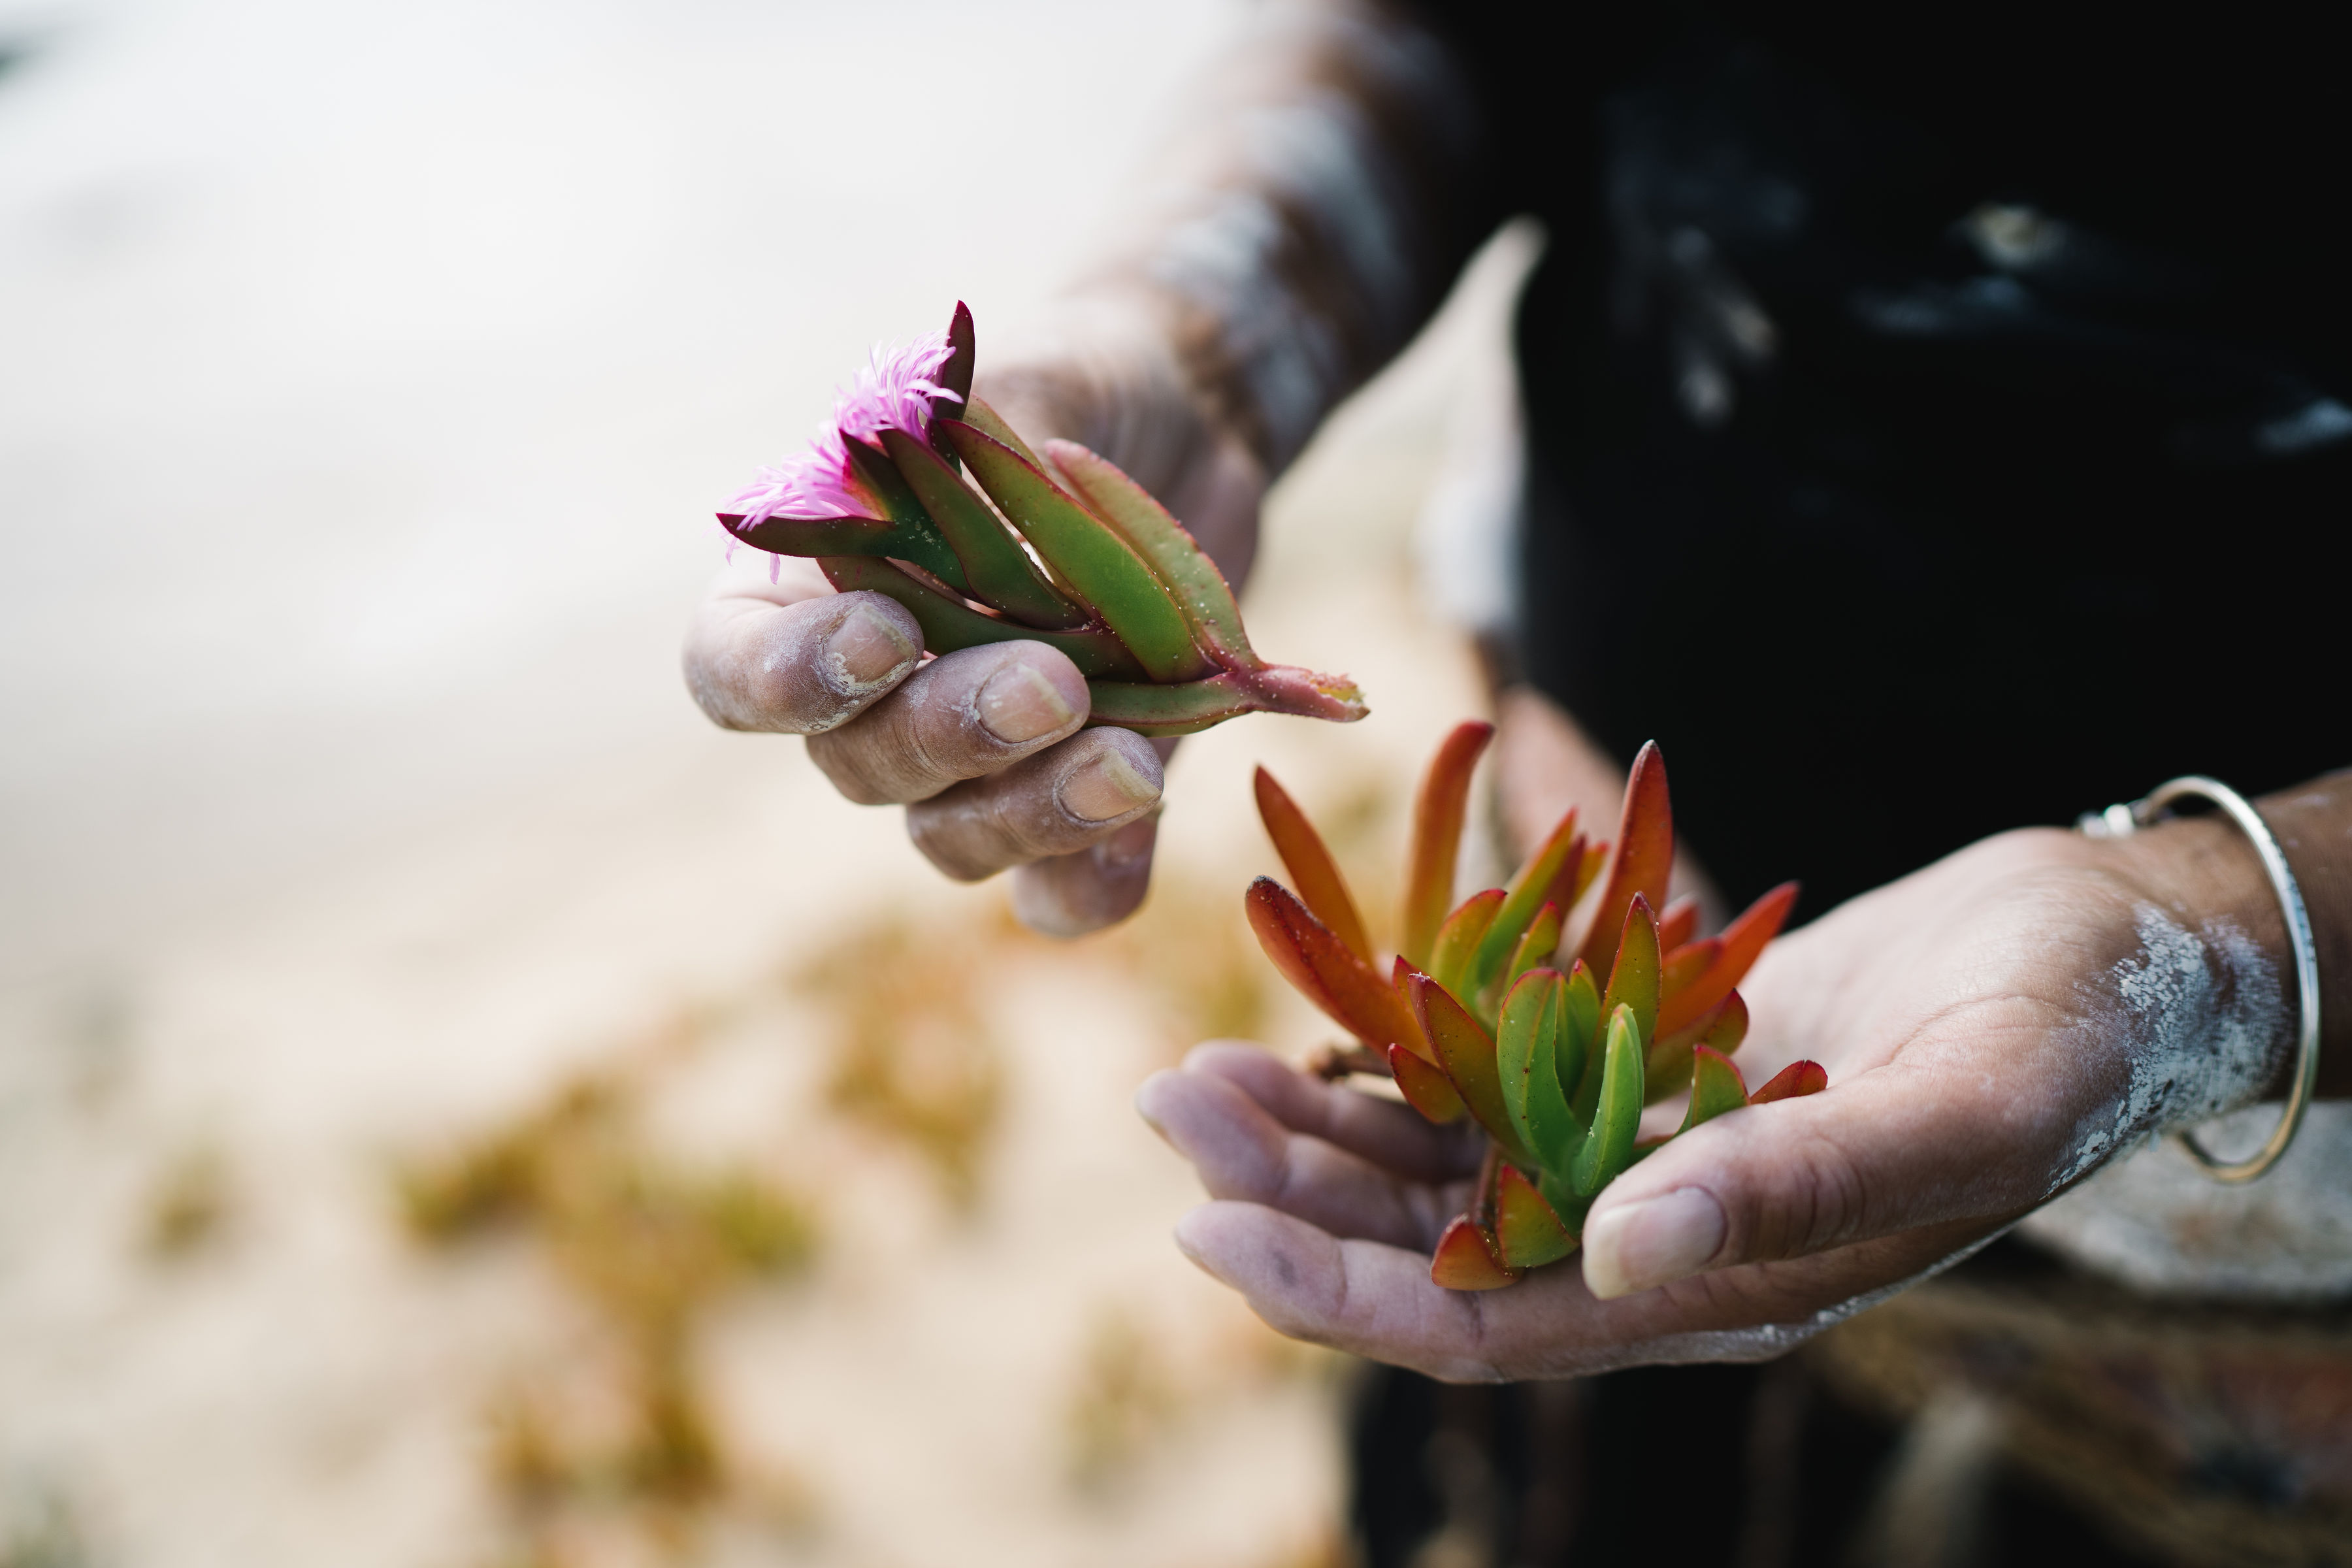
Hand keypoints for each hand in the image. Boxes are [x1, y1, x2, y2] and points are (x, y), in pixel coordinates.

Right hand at [683, 339, 1265, 934]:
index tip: (883, 636)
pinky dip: (1096, 876)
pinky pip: (1063, 891)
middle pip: (860, 765)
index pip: (731, 673)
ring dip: (1036, 813)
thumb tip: (929, 490)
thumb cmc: (1070, 395)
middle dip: (952, 733)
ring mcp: (975, 764)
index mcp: (806, 591)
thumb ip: (960, 449)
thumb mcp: (1015, 390)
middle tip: (1052, 684)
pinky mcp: (1078, 801)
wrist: (1187, 431)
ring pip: (955, 839)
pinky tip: (1146, 817)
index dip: (788, 680)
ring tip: (1134, 760)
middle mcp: (873, 699)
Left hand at [1137, 818, 2295, 1379]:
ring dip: (1319, 1132)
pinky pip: (1488, 1091)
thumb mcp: (1958, 1106)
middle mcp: (1664, 1245)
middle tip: (1170, 1110)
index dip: (1348, 1294)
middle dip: (1293, 1201)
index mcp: (1728, 1293)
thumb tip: (1628, 1252)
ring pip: (1442, 1173)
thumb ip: (1799, 1186)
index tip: (1213, 1236)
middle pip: (1436, 1252)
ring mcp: (1645, 1161)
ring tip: (1198, 1074)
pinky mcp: (1640, 1077)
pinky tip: (1311, 1033)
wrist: (2106, 955)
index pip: (1498, 1326)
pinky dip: (1396, 1065)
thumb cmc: (2064, 1032)